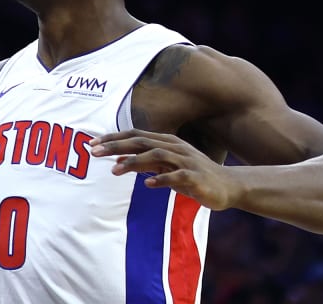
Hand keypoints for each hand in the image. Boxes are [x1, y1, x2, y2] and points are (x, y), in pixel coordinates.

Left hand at [92, 129, 240, 209]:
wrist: (229, 186)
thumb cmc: (194, 176)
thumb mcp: (167, 166)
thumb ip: (145, 163)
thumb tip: (118, 162)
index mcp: (167, 142)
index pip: (135, 135)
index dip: (114, 138)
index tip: (93, 143)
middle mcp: (175, 147)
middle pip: (141, 141)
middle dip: (116, 145)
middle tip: (95, 152)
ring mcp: (186, 161)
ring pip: (156, 156)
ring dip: (134, 161)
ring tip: (115, 169)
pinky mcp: (196, 177)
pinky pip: (177, 176)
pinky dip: (161, 179)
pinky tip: (148, 184)